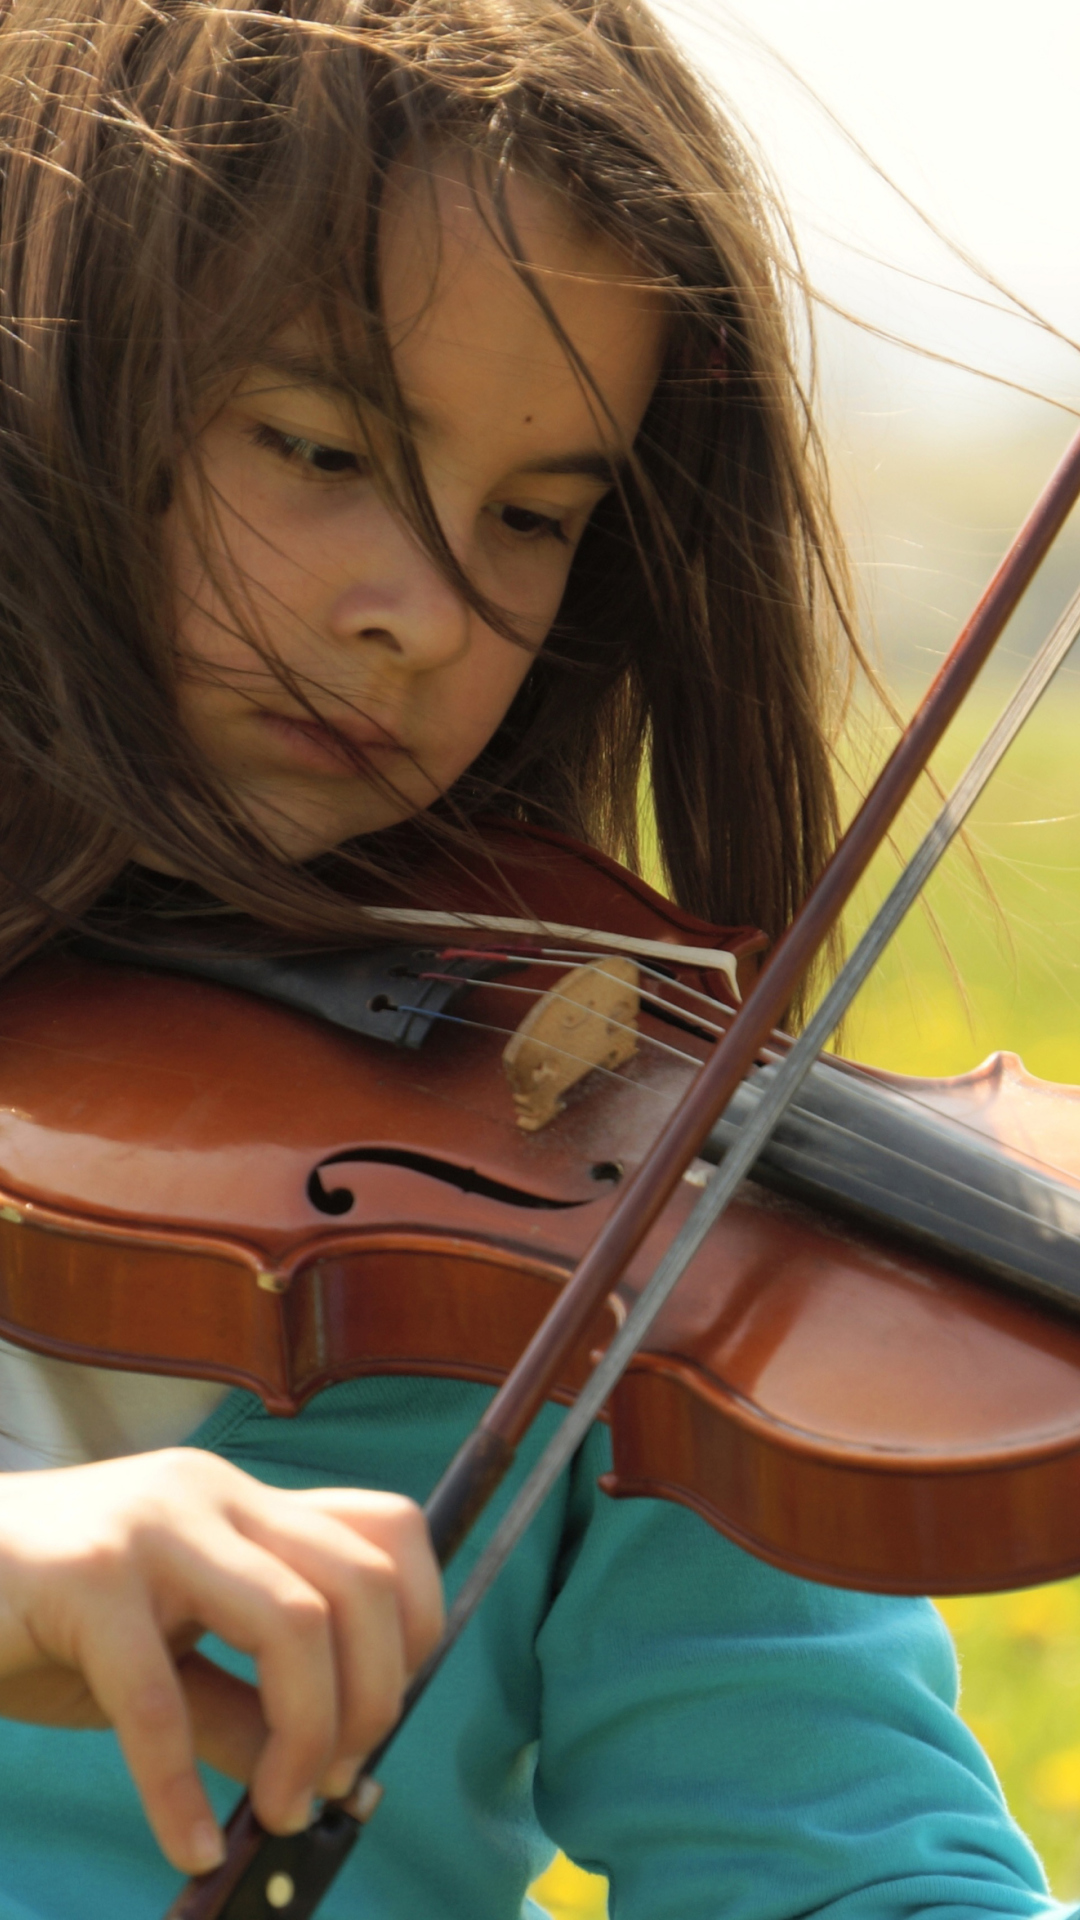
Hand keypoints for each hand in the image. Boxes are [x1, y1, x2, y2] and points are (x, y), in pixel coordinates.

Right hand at [0, 1448, 442, 1874]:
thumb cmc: (44, 1617)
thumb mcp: (162, 1654)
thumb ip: (242, 1702)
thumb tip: (331, 1779)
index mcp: (241, 1503)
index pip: (386, 1529)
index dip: (419, 1622)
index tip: (385, 1714)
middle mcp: (211, 1496)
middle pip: (359, 1581)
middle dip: (374, 1699)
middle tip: (329, 1783)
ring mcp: (153, 1528)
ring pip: (294, 1622)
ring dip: (306, 1736)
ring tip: (276, 1809)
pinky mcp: (85, 1578)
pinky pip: (161, 1697)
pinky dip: (182, 1790)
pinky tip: (188, 1840)